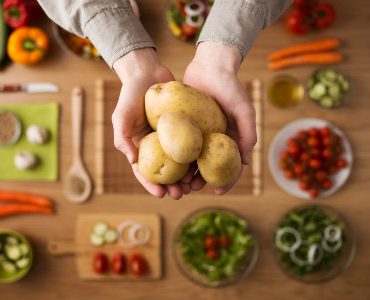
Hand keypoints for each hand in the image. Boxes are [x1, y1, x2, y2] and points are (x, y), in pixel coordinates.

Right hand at [112, 48, 189, 198]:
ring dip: (186, 176)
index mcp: (141, 146)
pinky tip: (204, 166)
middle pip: (164, 171)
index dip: (151, 184)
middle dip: (171, 186)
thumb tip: (133, 161)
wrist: (148, 72)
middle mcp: (156, 145)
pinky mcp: (184, 128)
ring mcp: (171, 137)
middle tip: (180, 194)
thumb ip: (122, 138)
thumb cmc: (131, 94)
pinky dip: (196, 157)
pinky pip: (191, 144)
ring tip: (193, 186)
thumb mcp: (121, 116)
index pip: (144, 171)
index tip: (161, 194)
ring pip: (180, 162)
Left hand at [183, 42, 256, 194]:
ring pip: (192, 158)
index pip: (230, 165)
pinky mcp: (185, 125)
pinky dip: (176, 155)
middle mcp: (214, 139)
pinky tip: (168, 164)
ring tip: (179, 181)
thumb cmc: (230, 87)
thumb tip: (246, 162)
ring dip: (186, 172)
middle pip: (208, 166)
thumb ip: (248, 133)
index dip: (226, 181)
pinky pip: (180, 143)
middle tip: (192, 188)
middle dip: (201, 180)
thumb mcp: (244, 110)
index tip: (217, 192)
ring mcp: (199, 133)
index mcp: (230, 139)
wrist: (210, 65)